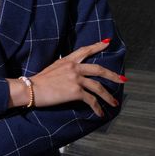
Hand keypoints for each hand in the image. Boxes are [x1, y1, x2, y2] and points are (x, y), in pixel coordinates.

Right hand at [9, 39, 124, 116]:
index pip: (85, 50)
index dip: (97, 46)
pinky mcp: (75, 92)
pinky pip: (91, 100)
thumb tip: (73, 73)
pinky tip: (100, 113)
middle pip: (99, 69)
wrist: (31, 89)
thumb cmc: (39, 81)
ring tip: (114, 102)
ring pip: (98, 87)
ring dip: (108, 96)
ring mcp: (76, 79)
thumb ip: (65, 67)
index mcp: (68, 60)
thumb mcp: (53, 68)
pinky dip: (97, 108)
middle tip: (122, 79)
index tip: (107, 42)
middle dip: (113, 75)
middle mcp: (74, 67)